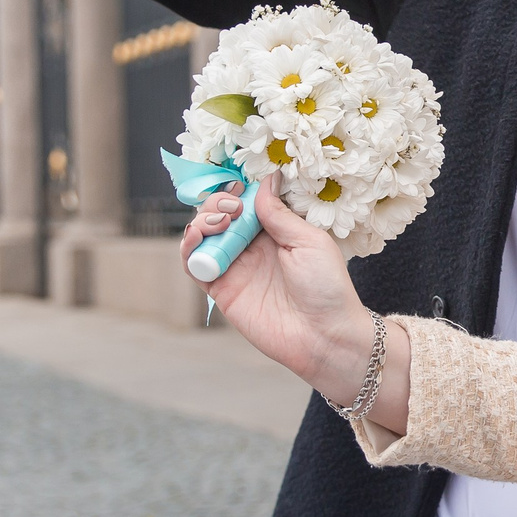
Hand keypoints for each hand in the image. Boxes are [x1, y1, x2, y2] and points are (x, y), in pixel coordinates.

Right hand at [182, 180, 409, 429]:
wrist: (324, 336)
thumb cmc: (327, 289)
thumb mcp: (309, 241)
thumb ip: (279, 214)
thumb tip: (266, 180)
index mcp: (277, 231)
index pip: (247, 201)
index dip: (238, 189)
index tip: (240, 185)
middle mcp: (253, 247)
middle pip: (220, 214)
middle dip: (217, 202)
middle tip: (231, 207)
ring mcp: (235, 267)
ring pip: (203, 235)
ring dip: (201, 219)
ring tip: (219, 221)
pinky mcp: (221, 290)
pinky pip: (195, 265)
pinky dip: (189, 248)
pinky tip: (198, 237)